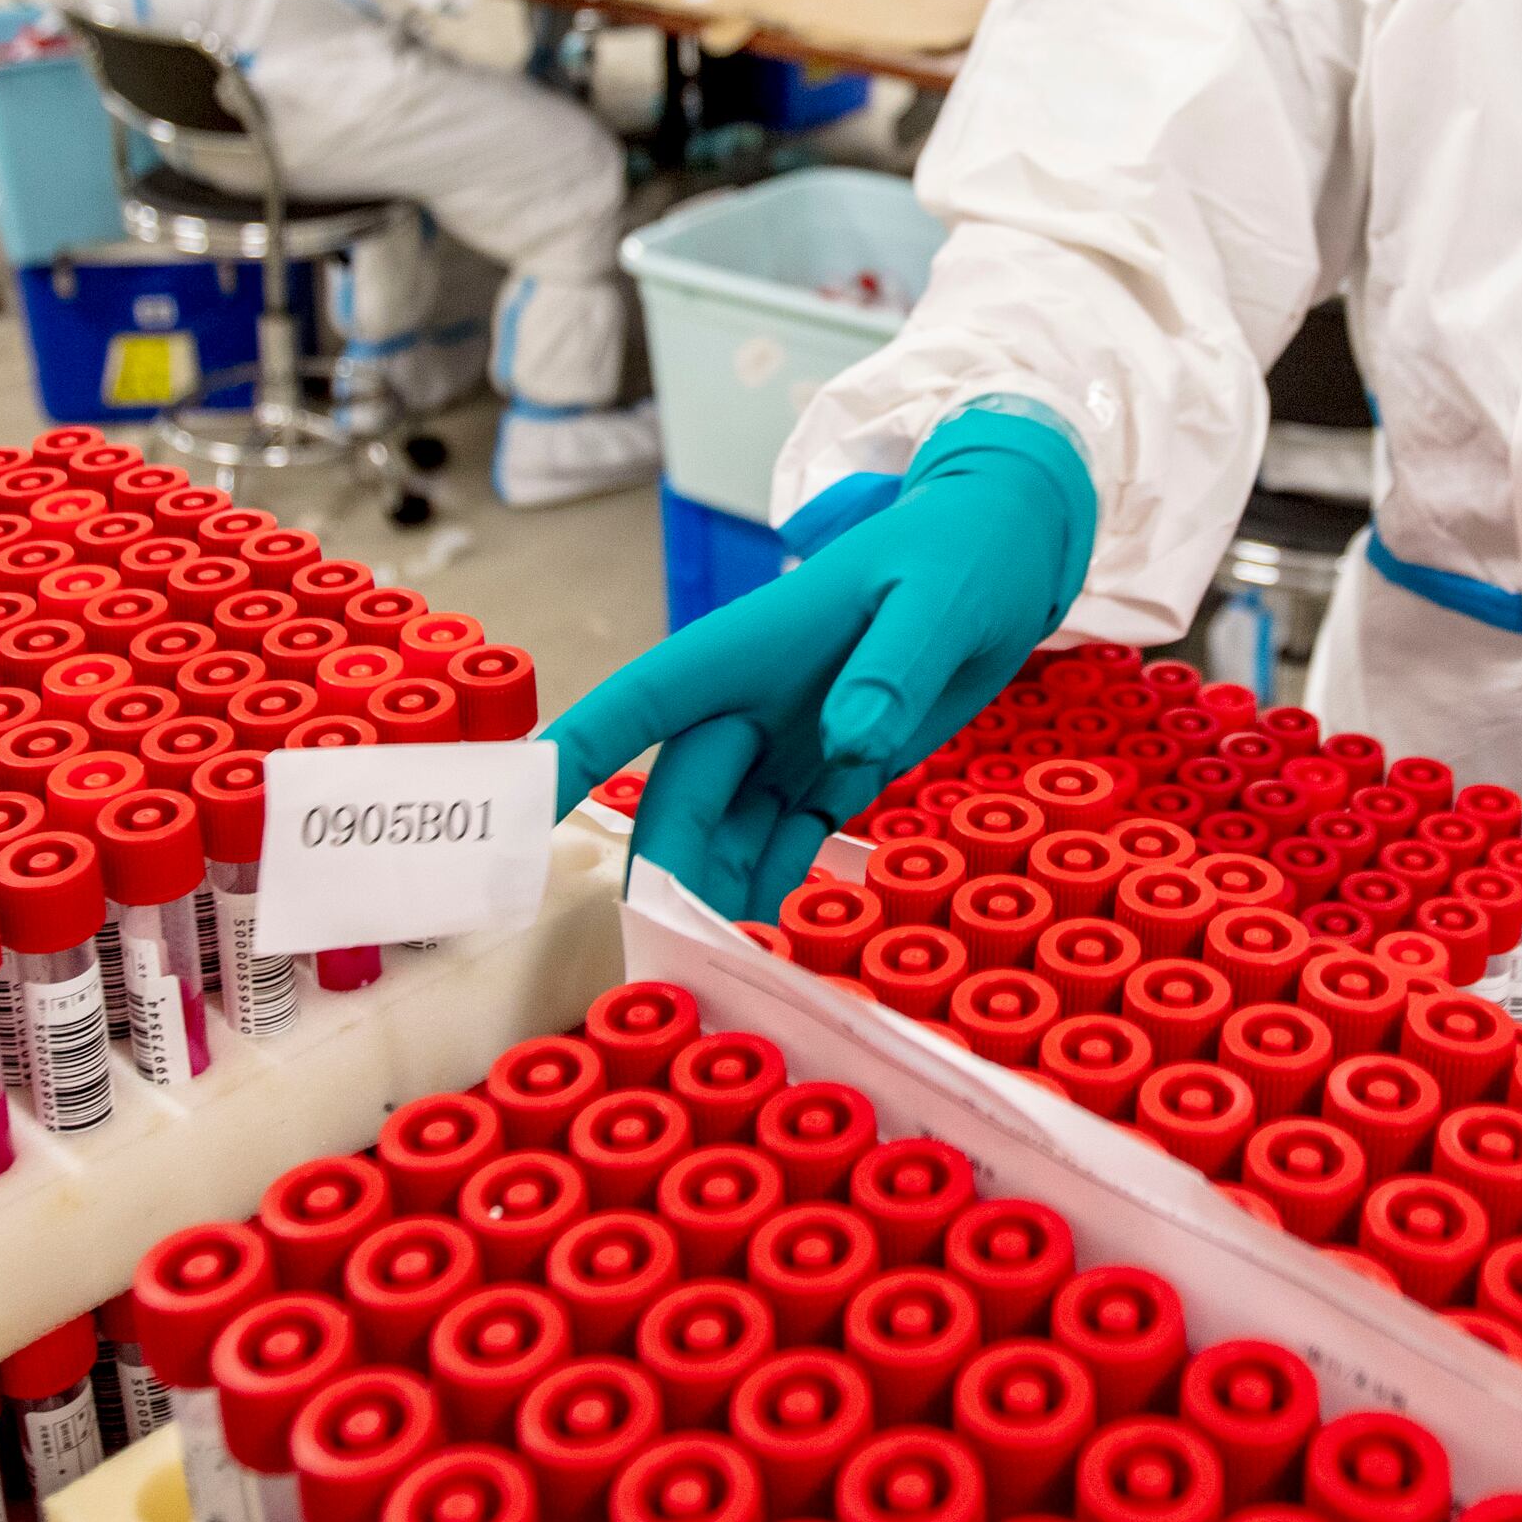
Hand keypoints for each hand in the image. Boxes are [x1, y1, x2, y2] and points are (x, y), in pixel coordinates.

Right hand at [543, 404, 1095, 918]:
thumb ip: (893, 665)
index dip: (574, 753)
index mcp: (747, 647)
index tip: (515, 808)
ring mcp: (789, 742)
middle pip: (682, 797)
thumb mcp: (936, 600)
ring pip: (725, 831)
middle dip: (666, 871)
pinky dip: (772, 887)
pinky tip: (768, 942)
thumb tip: (849, 738)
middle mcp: (752, 702)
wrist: (1006, 553)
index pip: (640, 702)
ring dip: (713, 893)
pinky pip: (786, 840)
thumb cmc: (962, 551)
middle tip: (664, 949)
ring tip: (713, 970)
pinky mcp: (834, 771)